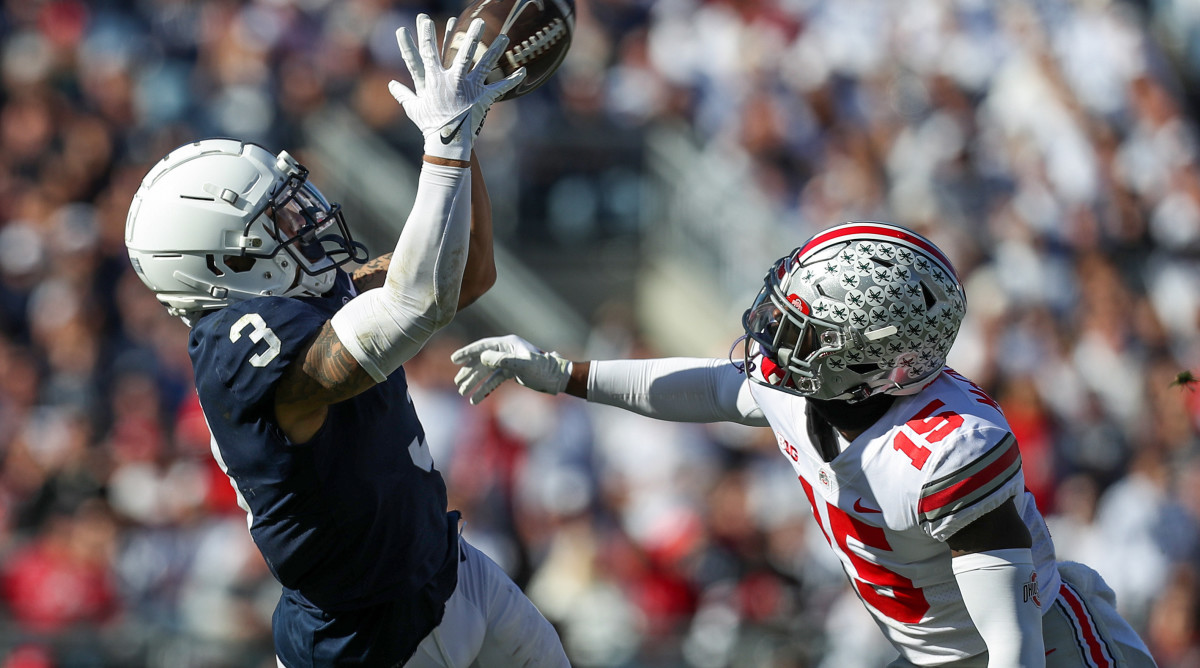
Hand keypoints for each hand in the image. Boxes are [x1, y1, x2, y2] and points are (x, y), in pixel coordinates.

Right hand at [389, 14, 525, 160]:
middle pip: (463, 52)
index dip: (425, 34)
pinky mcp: (482, 98)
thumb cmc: (429, 126)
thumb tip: (391, 85)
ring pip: (485, 64)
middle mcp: (453, 80)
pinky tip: (523, 70)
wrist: (446, 142)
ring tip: (504, 36)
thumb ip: (403, 94)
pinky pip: (500, 88)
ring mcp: (469, 88)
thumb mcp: (414, 108)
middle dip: (471, 35)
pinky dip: (512, 79)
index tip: (424, 19)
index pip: (428, 51)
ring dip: (495, 49)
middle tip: (478, 21)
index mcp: (435, 79)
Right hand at [452, 335, 571, 403]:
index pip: (483, 346)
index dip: (468, 352)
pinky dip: (485, 389)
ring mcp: (508, 362)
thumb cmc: (543, 369)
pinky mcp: (512, 373)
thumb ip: (503, 360)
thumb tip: (482, 358)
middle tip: (457, 383)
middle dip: (469, 372)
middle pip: (482, 360)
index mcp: (508, 344)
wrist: (557, 378)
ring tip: (462, 392)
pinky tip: (476, 399)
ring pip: (486, 372)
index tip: (454, 359)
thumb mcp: (524, 364)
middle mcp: (506, 351)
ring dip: (474, 382)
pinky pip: (494, 380)